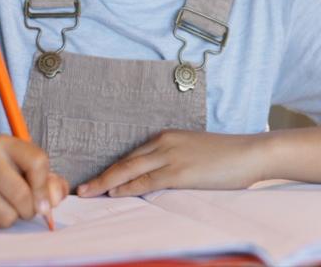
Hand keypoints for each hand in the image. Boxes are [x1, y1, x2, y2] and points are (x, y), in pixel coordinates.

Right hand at [0, 135, 68, 227]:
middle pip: (22, 193)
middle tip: (29, 207)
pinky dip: (2, 221)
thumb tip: (56, 198)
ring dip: (17, 216)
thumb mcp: (26, 167)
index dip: (45, 185)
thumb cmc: (4, 174)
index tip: (46, 198)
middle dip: (32, 208)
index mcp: (5, 143)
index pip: (37, 162)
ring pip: (9, 214)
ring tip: (10, 205)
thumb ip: (49, 181)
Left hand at [77, 129, 266, 197]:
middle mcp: (164, 143)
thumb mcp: (193, 153)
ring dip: (106, 182)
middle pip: (125, 162)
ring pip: (130, 170)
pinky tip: (114, 192)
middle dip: (101, 176)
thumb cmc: (225, 157)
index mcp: (166, 137)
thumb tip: (156, 178)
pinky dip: (128, 187)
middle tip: (80, 189)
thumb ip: (173, 162)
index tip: (95, 180)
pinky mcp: (180, 171)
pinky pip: (148, 180)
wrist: (249, 152)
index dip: (111, 169)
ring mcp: (171, 156)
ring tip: (88, 192)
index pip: (131, 155)